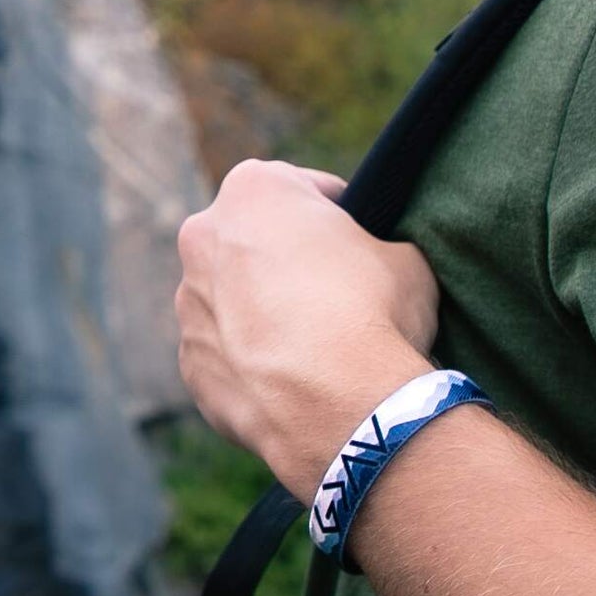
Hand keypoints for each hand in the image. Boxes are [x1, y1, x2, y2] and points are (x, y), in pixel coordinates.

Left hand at [174, 159, 439, 502]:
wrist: (342, 406)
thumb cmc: (374, 313)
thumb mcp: (405, 257)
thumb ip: (377, 245)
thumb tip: (377, 261)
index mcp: (253, 190)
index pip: (301, 189)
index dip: (337, 213)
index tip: (356, 238)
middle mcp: (204, 237)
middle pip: (254, 240)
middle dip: (286, 260)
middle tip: (334, 292)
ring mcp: (189, 303)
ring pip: (231, 298)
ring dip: (263, 311)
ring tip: (314, 344)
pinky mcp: (190, 363)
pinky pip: (225, 354)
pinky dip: (252, 362)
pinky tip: (292, 381)